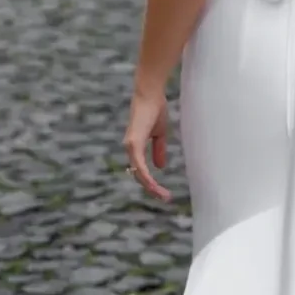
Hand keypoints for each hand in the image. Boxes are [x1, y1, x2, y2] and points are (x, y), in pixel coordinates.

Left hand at [126, 84, 172, 200]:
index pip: (141, 170)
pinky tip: (154, 186)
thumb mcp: (159, 134)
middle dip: (152, 189)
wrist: (150, 95)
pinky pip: (140, 166)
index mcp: (135, 147)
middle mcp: (130, 149)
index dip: (151, 182)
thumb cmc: (154, 110)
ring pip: (139, 174)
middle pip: (139, 176)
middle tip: (165, 198)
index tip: (163, 192)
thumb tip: (159, 167)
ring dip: (151, 187)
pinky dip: (147, 177)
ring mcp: (130, 147)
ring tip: (163, 196)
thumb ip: (158, 150)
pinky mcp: (134, 144)